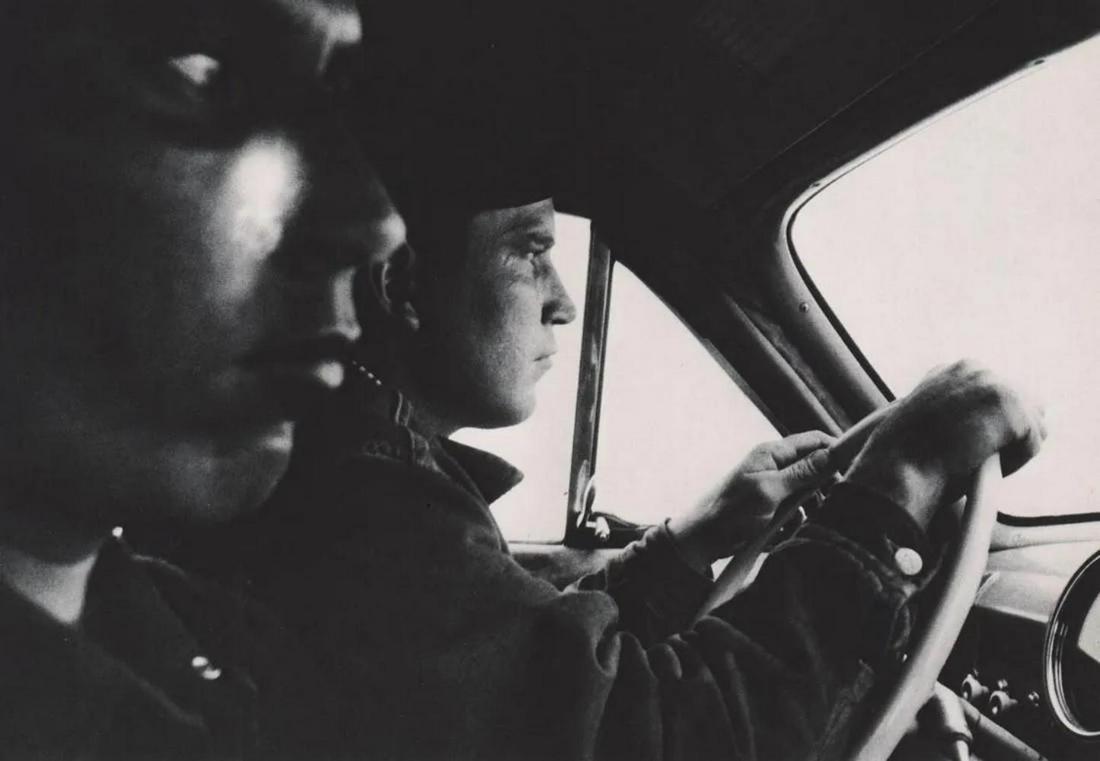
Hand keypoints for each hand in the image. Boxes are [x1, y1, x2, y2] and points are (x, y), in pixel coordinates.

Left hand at [669, 431, 836, 569]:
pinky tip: (790, 529)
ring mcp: (772, 484)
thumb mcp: (771, 491)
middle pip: (813, 465)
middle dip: (824, 484)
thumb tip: (832, 454)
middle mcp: (774, 464)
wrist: (705, 538)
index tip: (854, 468)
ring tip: (807, 519)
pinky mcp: (770, 504)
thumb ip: (802, 473)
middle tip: (830, 502)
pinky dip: (796, 518)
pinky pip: (794, 507)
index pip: (814, 440)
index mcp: (772, 452)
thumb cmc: (732, 512)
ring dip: (810, 504)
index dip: (836, 450)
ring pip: (807, 489)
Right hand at [845, 361, 1045, 528]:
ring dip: (1011, 447)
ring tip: (979, 463)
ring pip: (1031, 424)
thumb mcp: (926, 420)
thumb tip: (980, 426)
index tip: (969, 447)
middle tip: (978, 458)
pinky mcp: (1013, 411)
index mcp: (953, 369)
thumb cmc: (903, 455)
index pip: (996, 395)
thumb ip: (954, 412)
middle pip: (1021, 403)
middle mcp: (976, 369)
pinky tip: (981, 465)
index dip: (988, 426)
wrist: (896, 466)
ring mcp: (997, 387)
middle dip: (1007, 433)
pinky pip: (1032, 444)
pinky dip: (1014, 463)